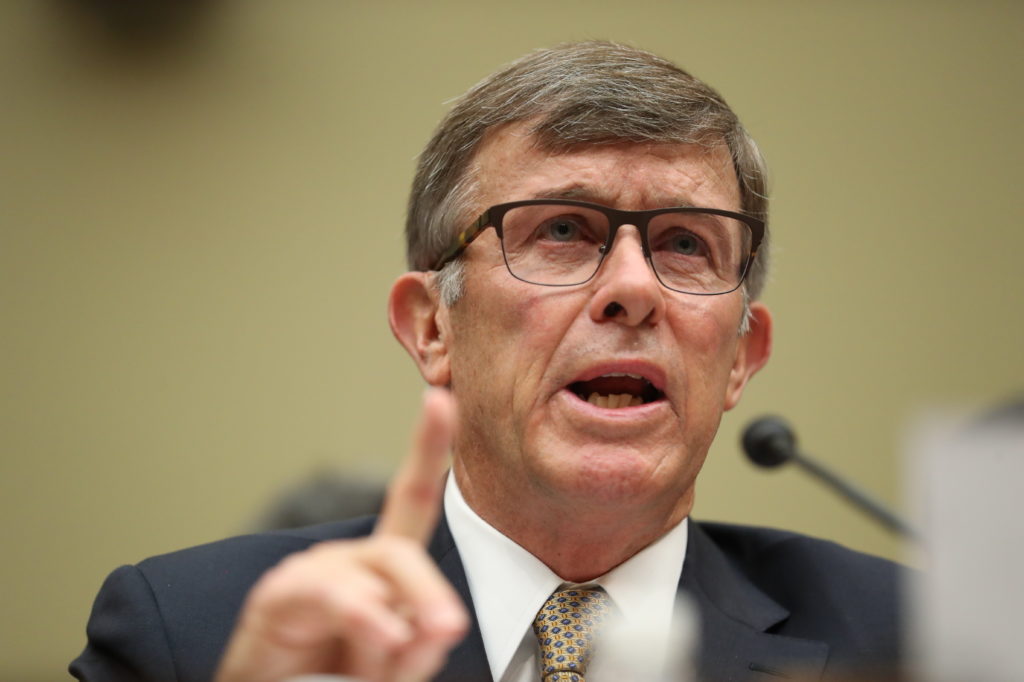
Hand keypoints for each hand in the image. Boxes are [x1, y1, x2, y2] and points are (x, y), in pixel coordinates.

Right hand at [214, 388, 467, 681]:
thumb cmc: (338, 681)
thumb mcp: (394, 670)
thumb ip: (419, 646)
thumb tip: (440, 621)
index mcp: (383, 571)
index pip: (412, 500)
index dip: (427, 447)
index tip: (440, 399)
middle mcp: (348, 561)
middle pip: (400, 550)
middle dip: (427, 589)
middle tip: (448, 628)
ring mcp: (312, 573)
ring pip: (368, 577)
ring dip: (384, 628)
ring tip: (378, 665)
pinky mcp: (278, 597)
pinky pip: (325, 593)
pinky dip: (357, 615)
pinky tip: (377, 633)